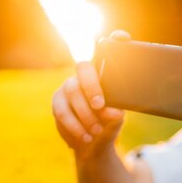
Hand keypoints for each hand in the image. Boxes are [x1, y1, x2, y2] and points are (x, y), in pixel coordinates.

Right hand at [51, 31, 130, 157]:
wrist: (93, 144)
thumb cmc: (108, 124)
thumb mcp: (117, 118)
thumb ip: (116, 112)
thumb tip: (114, 112)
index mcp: (103, 74)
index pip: (108, 50)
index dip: (115, 40)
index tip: (124, 38)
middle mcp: (84, 75)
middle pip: (83, 68)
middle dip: (92, 86)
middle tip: (100, 105)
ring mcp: (68, 87)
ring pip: (72, 93)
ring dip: (85, 114)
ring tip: (96, 131)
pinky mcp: (57, 103)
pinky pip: (62, 112)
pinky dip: (75, 126)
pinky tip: (85, 137)